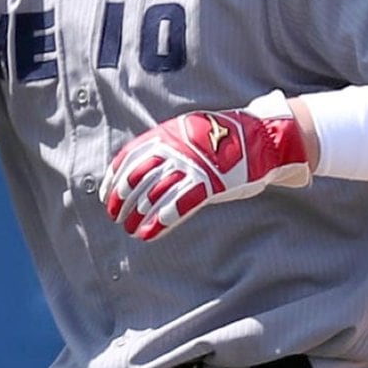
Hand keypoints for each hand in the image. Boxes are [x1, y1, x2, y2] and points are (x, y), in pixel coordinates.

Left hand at [102, 92, 309, 239]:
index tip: (106, 198)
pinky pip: (176, 207)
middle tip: (117, 218)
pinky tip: (148, 234)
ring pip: (152, 196)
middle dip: (122, 201)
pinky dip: (158, 223)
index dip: (113, 181)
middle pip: (135, 180)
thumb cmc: (223, 138)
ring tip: (130, 229)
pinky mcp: (208, 185)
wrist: (260, 137)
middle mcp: (174, 150)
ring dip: (137, 216)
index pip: (127, 160)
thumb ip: (165, 147)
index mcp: (165, 135)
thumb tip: (140, 170)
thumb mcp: (188, 132)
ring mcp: (191, 167)